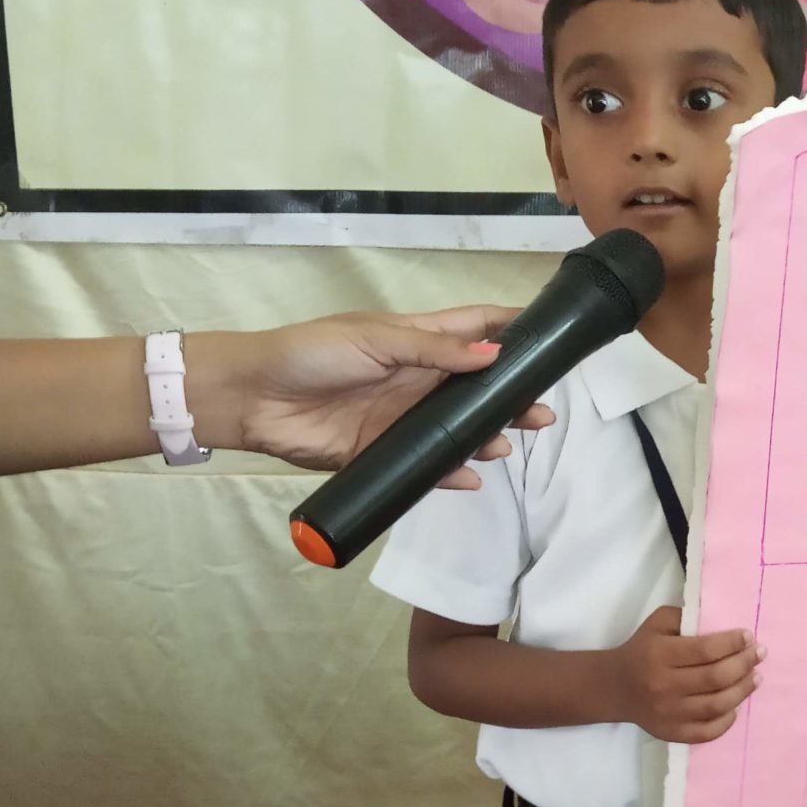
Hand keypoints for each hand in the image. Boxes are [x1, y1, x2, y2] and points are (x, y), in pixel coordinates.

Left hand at [209, 308, 553, 484]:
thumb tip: (494, 357)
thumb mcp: (376, 340)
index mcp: (416, 340)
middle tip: (542, 412)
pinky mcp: (382, 453)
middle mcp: (417, 379)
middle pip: (476, 388)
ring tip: (512, 443)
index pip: (475, 329)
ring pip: (456, 429)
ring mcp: (402, 418)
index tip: (552, 336)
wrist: (254, 397)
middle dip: (511, 397)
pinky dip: (451, 472)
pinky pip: (425, 466)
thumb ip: (434, 350)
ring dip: (486, 436)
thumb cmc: (312, 354)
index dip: (511, 329)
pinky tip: (473, 477)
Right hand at [609, 606, 763, 743]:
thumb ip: (686, 617)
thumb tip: (723, 620)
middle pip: (715, 678)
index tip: (749, 636)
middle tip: (760, 654)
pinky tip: (736, 705)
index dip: (732, 643)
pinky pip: (707, 732)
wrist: (614, 687)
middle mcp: (663, 686)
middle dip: (744, 664)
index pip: (705, 650)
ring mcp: (668, 714)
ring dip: (743, 690)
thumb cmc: (642, 649)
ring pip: (716, 705)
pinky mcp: (670, 733)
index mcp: (659, 655)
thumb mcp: (657, 623)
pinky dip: (727, 721)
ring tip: (756, 677)